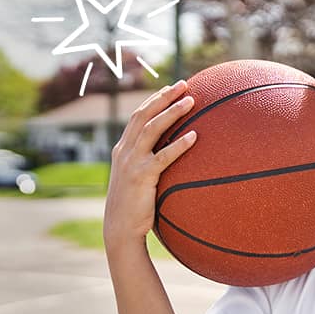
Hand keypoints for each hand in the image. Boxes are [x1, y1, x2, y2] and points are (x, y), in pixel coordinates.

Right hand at [104, 80, 196, 248]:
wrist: (120, 229)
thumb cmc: (134, 206)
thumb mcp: (138, 179)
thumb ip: (150, 163)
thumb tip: (172, 155)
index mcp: (123, 149)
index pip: (138, 115)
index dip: (155, 99)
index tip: (171, 87)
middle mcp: (125, 151)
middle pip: (144, 114)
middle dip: (164, 96)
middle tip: (184, 84)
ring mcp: (131, 162)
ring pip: (152, 129)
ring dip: (172, 112)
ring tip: (192, 101)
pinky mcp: (141, 176)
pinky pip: (163, 156)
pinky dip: (179, 144)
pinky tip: (195, 136)